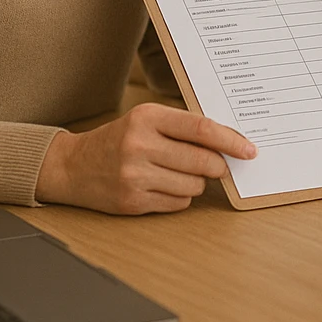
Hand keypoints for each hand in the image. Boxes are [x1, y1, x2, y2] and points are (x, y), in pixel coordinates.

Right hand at [36, 102, 256, 214]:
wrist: (72, 166)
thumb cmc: (119, 139)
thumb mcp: (146, 120)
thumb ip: (184, 127)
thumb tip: (230, 142)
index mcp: (147, 118)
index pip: (201, 129)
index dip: (231, 141)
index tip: (249, 150)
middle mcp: (139, 145)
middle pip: (203, 161)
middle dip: (218, 166)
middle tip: (218, 165)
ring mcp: (134, 176)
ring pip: (194, 185)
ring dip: (197, 182)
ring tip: (178, 172)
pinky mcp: (132, 202)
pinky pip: (178, 203)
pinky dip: (181, 196)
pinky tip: (164, 186)